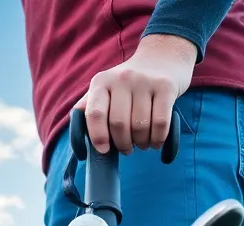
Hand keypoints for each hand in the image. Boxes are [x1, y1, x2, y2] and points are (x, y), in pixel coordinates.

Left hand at [75, 34, 197, 154]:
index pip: (95, 114)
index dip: (98, 136)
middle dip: (123, 144)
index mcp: (101, 82)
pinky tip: (156, 142)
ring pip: (140, 127)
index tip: (104, 150)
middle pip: (119, 124)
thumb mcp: (105, 88)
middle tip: (127, 149)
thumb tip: (77, 134)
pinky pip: (160, 123)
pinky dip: (157, 139)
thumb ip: (89, 107)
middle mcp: (122, 78)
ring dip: (141, 143)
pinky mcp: (166, 87)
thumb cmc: (129, 84)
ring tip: (142, 143)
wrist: (163, 57)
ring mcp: (145, 81)